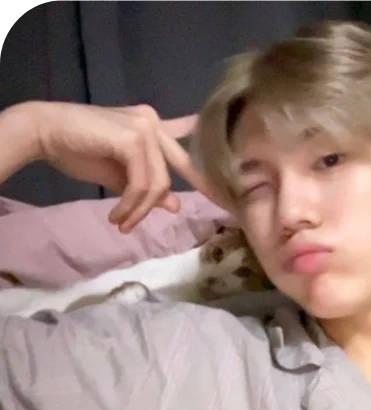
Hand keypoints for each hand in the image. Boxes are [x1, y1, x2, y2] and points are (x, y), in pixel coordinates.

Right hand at [21, 101, 218, 231]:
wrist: (45, 132)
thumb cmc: (80, 150)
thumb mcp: (121, 175)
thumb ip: (148, 187)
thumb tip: (175, 205)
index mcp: (153, 127)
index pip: (185, 146)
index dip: (204, 165)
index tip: (223, 185)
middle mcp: (154, 123)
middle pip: (179, 168)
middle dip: (202, 187)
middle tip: (212, 210)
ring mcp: (145, 128)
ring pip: (159, 182)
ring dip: (141, 210)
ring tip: (123, 223)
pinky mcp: (133, 138)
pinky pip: (143, 182)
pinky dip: (132, 204)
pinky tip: (118, 215)